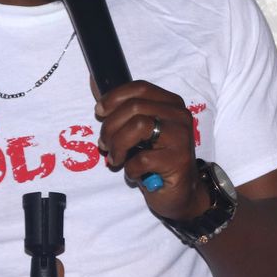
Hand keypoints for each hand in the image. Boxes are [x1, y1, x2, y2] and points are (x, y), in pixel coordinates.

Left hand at [94, 80, 209, 221]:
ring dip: (118, 145)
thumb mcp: (139, 131)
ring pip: (138, 126)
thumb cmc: (156, 159)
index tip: (99, 112)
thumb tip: (94, 84)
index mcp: (170, 103)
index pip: (140, 88)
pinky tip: (134, 173)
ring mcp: (181, 137)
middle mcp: (179, 115)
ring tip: (115, 159)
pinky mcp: (178, 160)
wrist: (180, 192)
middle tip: (104, 144)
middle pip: (135, 107)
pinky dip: (130, 168)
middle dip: (111, 127)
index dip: (114, 97)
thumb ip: (122, 111)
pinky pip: (142, 158)